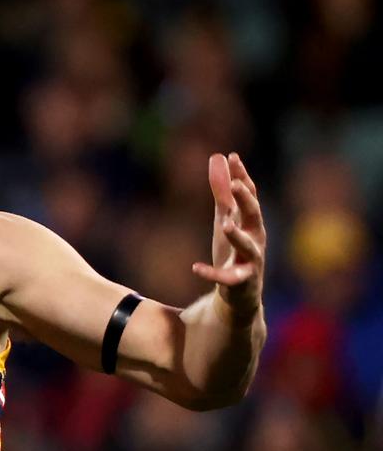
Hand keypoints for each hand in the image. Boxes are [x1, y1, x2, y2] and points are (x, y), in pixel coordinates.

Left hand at [192, 152, 265, 320]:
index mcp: (251, 222)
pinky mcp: (240, 282)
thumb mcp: (225, 219)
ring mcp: (250, 261)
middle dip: (246, 201)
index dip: (242, 177)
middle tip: (235, 184)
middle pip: (254, 216)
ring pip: (248, 247)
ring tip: (226, 225)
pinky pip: (228, 277)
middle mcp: (255, 239)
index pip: (249, 195)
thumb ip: (222, 192)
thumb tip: (219, 157)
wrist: (239, 293)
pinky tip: (195, 268)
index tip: (232, 157)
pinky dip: (212, 273)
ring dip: (237, 236)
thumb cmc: (234, 251)